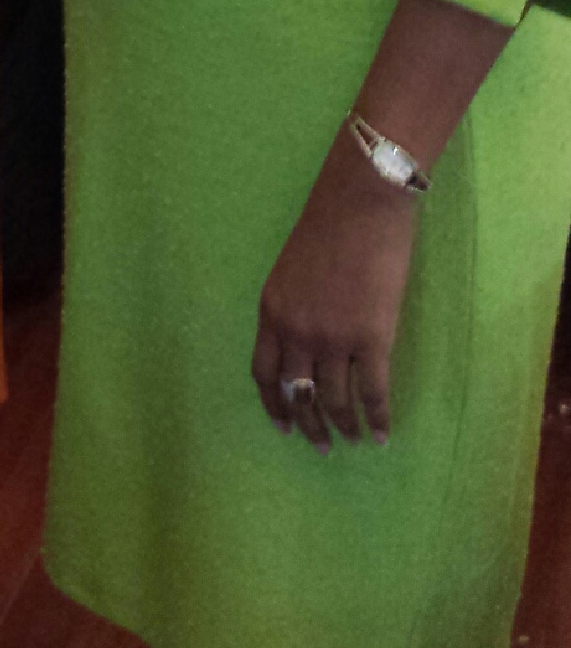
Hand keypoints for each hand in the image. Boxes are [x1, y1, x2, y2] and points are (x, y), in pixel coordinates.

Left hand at [251, 131, 419, 450]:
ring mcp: (334, 337)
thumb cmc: (330, 225)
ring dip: (346, 426)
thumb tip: (304, 350)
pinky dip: (379, 419)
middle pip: (299, 395)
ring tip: (356, 439)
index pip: (264, 374)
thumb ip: (292, 310)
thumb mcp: (291, 270)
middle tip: (323, 447)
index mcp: (272, 311)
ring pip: (336, 401)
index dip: (274, 407)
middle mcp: (296, 331)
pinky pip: (374, 393)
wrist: (363, 201)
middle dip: (310, 427)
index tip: (285, 429)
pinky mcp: (373, 338)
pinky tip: (383, 434)